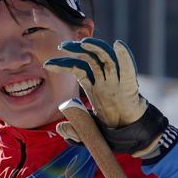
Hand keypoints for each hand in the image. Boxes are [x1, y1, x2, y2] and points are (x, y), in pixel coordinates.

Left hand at [44, 38, 169, 157]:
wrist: (130, 134)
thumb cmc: (110, 129)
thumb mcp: (88, 131)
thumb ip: (75, 130)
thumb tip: (60, 128)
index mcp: (93, 85)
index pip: (77, 68)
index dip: (63, 64)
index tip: (47, 64)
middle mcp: (104, 79)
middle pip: (90, 58)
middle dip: (76, 50)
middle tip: (63, 45)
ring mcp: (116, 81)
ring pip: (106, 59)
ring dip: (96, 48)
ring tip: (84, 42)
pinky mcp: (129, 86)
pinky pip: (127, 69)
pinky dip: (124, 56)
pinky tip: (118, 46)